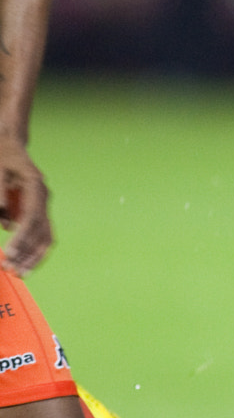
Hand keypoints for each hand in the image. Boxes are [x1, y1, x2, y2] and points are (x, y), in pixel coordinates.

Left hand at [0, 136, 52, 274]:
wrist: (10, 144)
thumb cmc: (2, 156)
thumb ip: (1, 193)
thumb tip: (5, 224)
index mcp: (35, 186)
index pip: (32, 218)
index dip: (22, 239)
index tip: (9, 254)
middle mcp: (43, 197)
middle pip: (42, 231)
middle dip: (28, 254)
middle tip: (12, 270)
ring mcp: (43, 205)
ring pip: (46, 237)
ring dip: (34, 257)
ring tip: (19, 273)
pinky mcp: (38, 211)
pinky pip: (42, 234)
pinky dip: (34, 250)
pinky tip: (24, 263)